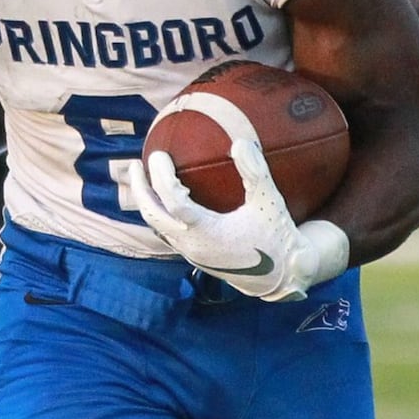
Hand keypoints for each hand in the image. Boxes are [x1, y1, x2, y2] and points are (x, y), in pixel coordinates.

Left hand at [127, 140, 349, 301]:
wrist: (283, 276)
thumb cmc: (277, 237)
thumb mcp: (270, 203)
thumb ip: (256, 173)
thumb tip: (240, 142)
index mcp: (207, 232)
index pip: (173, 202)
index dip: (162, 177)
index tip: (159, 155)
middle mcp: (192, 244)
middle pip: (152, 215)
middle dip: (140, 188)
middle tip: (135, 163)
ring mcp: (190, 252)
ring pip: (156, 226)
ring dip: (147, 201)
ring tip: (144, 178)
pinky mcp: (194, 255)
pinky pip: (167, 232)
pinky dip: (160, 212)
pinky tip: (165, 197)